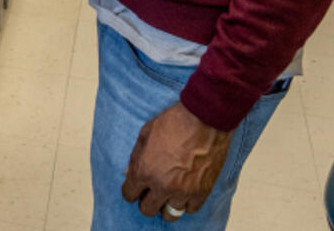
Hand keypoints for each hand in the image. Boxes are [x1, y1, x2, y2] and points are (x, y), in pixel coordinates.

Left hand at [120, 101, 232, 221]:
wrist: (204, 118)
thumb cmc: (174, 122)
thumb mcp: (145, 134)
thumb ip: (135, 157)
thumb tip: (130, 174)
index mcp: (143, 170)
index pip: (129, 194)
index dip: (131, 191)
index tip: (135, 189)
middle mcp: (161, 185)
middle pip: (147, 209)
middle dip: (146, 202)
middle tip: (150, 194)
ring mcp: (183, 190)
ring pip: (170, 214)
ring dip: (166, 206)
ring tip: (168, 196)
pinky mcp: (202, 191)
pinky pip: (191, 209)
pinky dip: (186, 203)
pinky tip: (184, 194)